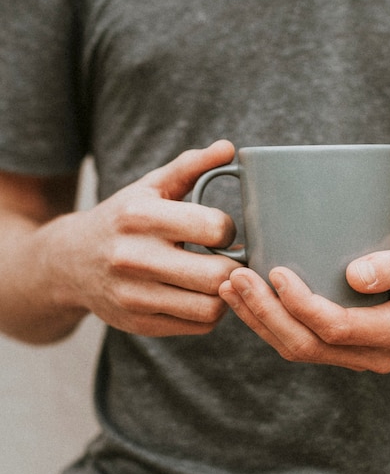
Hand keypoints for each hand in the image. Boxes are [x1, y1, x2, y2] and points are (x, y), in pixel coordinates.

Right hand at [55, 140, 242, 336]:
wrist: (70, 261)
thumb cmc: (123, 218)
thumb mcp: (151, 187)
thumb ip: (190, 165)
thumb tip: (229, 147)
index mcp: (140, 216)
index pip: (215, 228)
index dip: (229, 230)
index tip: (221, 230)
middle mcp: (134, 258)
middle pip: (218, 274)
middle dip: (235, 265)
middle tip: (231, 258)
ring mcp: (134, 296)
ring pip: (211, 307)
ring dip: (226, 292)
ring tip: (219, 276)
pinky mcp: (139, 324)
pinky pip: (198, 326)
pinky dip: (210, 311)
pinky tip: (201, 293)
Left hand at [218, 234, 389, 372]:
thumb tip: (355, 275)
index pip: (337, 328)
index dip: (300, 304)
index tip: (275, 270)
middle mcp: (374, 355)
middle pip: (307, 345)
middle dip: (266, 313)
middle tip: (236, 278)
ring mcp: (356, 356)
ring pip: (297, 349)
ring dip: (259, 321)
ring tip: (230, 287)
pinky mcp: (342, 347)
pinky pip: (300, 343)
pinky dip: (269, 322)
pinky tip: (247, 298)